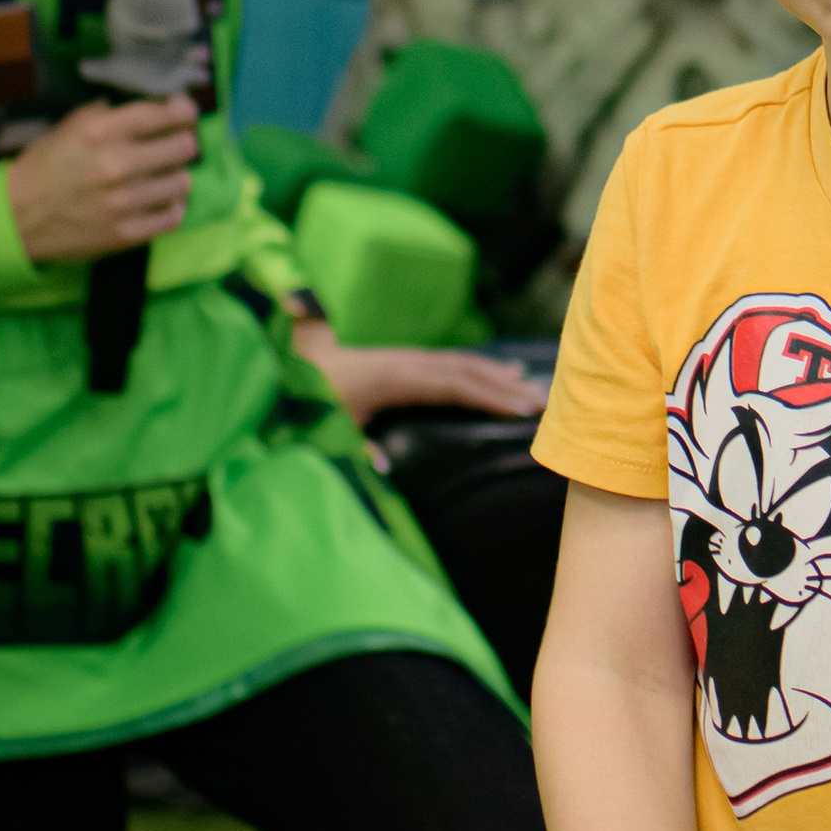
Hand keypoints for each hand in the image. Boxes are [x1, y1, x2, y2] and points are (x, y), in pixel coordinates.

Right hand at [3, 98, 199, 264]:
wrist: (17, 217)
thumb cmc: (47, 166)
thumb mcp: (72, 127)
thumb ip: (112, 114)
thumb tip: (156, 106)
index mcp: (101, 132)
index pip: (164, 114)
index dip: (182, 111)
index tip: (184, 114)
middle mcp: (117, 165)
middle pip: (183, 147)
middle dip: (182, 142)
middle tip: (174, 145)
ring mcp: (125, 202)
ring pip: (182, 181)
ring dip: (176, 176)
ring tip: (163, 175)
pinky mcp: (128, 233)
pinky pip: (174, 215)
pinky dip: (171, 205)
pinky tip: (160, 199)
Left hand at [291, 330, 551, 424]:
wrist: (283, 363)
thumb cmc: (305, 400)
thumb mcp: (327, 428)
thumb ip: (356, 450)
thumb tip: (388, 470)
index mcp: (394, 378)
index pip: (452, 385)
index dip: (489, 396)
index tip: (523, 409)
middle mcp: (405, 362)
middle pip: (465, 370)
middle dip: (506, 385)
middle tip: (547, 401)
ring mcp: (404, 359)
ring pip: (460, 363)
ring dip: (496, 374)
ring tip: (533, 386)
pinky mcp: (399, 362)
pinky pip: (449, 363)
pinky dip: (478, 368)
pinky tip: (495, 371)